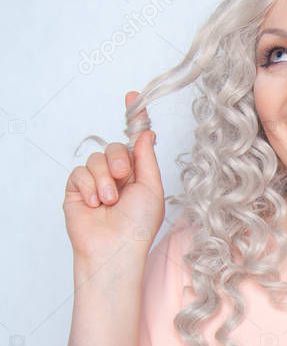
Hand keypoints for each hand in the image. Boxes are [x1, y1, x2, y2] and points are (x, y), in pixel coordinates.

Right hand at [63, 91, 164, 263]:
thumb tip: (146, 132)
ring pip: (96, 158)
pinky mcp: (77, 190)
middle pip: (114, 147)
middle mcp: (117, 177)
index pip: (134, 142)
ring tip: (109, 201)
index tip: (134, 96)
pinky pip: (80, 172)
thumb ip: (146, 158)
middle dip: (119, 160)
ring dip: (105, 179)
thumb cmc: (138, 226)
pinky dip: (89, 186)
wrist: (115, 249)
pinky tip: (95, 204)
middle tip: (123, 178)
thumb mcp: (152, 187)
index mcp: (137, 175)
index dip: (134, 118)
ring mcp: (96, 183)